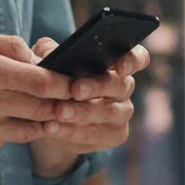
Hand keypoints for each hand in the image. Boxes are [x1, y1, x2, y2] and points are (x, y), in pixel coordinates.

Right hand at [0, 31, 72, 160]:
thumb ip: (8, 47)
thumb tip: (40, 58)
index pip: (43, 83)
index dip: (66, 86)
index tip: (79, 86)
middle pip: (41, 110)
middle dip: (60, 107)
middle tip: (70, 103)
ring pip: (25, 132)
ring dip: (35, 122)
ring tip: (36, 111)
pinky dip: (2, 132)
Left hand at [24, 37, 151, 176]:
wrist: (49, 120)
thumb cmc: (53, 81)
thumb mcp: (47, 63)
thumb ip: (48, 52)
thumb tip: (47, 50)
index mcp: (115, 62)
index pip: (137, 57)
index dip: (132, 60)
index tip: (119, 67)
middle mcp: (124, 87)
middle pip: (120, 85)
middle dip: (96, 86)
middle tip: (74, 90)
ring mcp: (122, 113)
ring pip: (108, 112)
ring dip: (82, 112)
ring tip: (58, 111)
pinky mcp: (113, 135)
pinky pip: (95, 134)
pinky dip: (71, 131)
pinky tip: (52, 127)